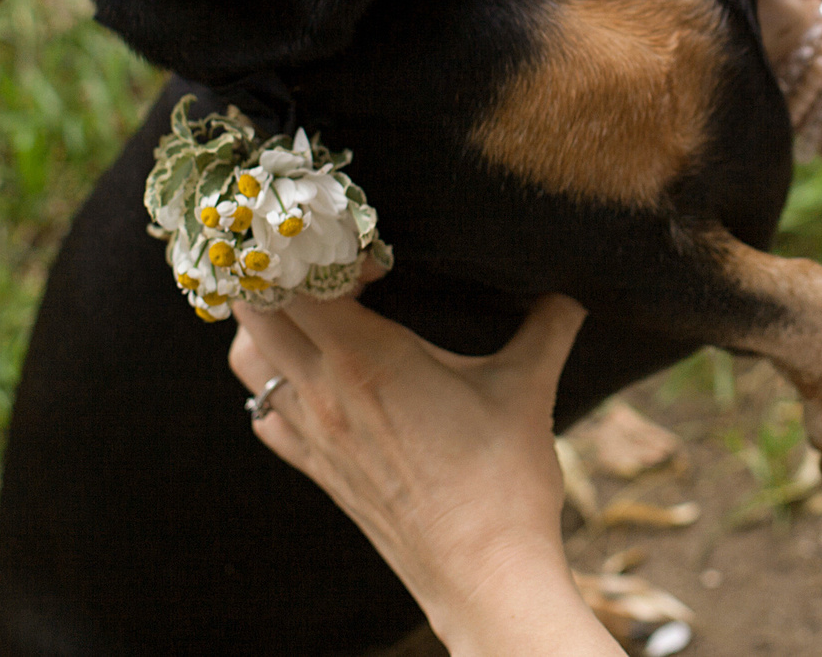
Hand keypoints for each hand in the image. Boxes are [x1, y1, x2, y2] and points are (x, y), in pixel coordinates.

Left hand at [229, 291, 614, 653]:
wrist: (482, 573)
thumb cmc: (502, 480)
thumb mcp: (527, 386)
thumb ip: (548, 325)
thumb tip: (574, 286)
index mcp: (366, 358)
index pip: (294, 278)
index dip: (320, 247)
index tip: (374, 256)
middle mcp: (323, 392)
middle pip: (253, 309)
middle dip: (279, 272)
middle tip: (331, 266)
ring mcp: (312, 435)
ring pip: (246, 361)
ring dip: (265, 325)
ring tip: (314, 312)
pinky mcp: (316, 470)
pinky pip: (264, 415)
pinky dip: (272, 385)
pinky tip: (318, 379)